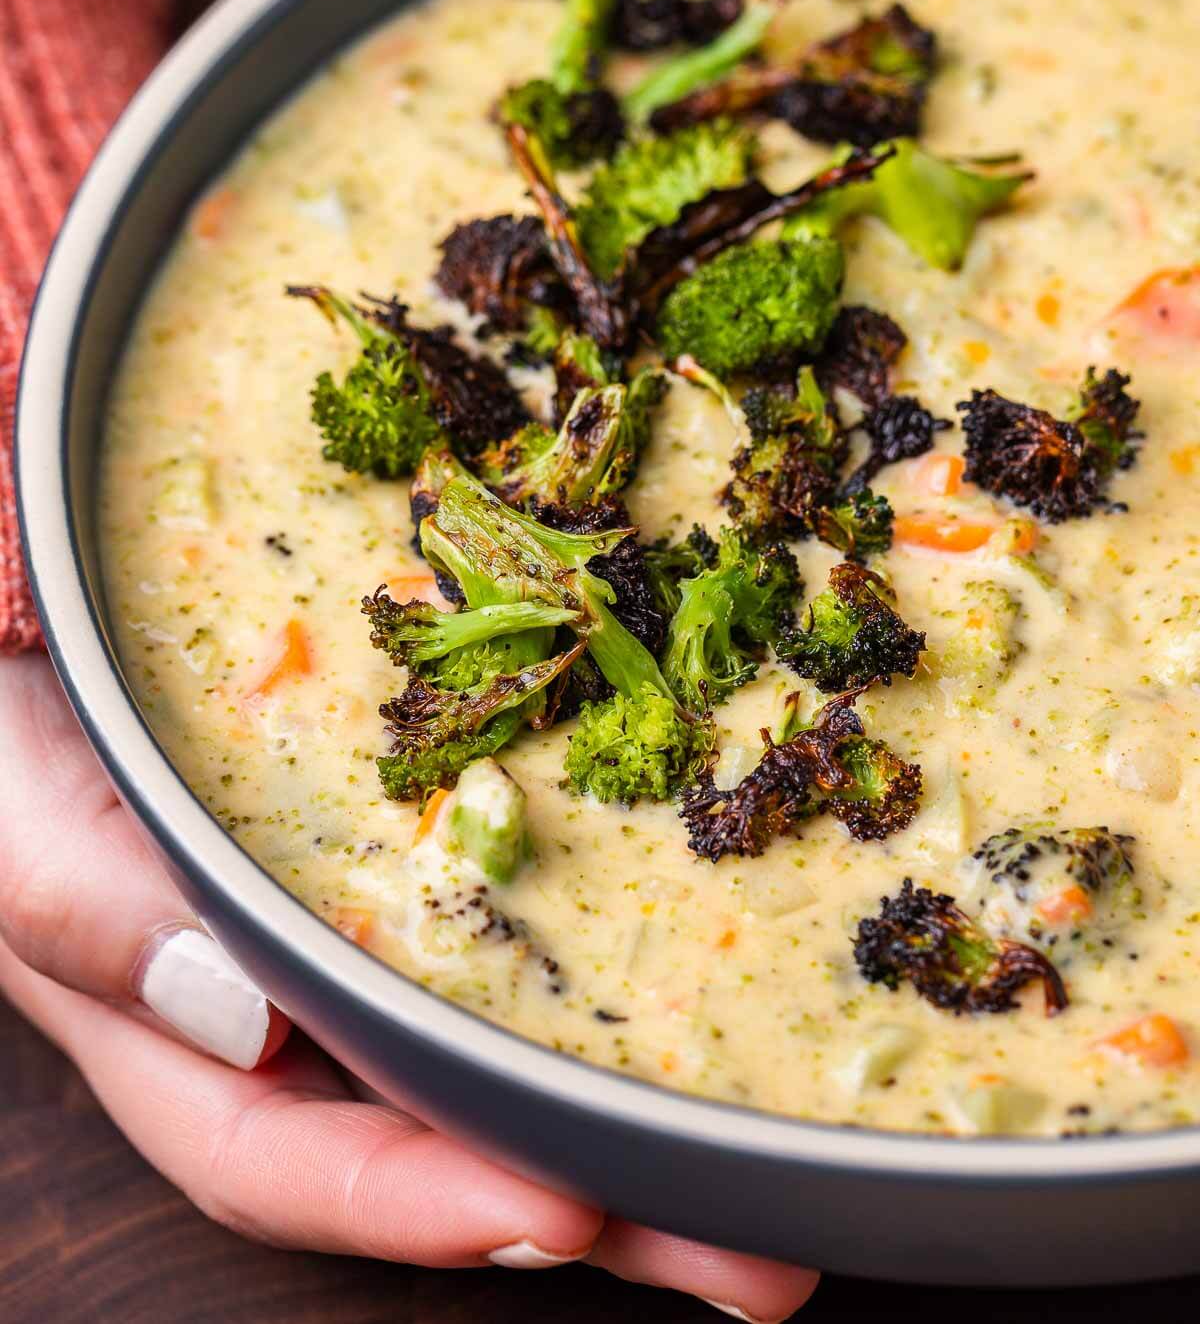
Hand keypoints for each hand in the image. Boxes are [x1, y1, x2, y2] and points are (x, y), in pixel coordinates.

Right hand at [0, 654, 817, 1320]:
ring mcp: (359, 950)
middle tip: (753, 1265)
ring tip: (770, 1172)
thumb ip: (87, 910)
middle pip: (435, 1142)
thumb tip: (241, 1018)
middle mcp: (286, 1021)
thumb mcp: (19, 823)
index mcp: (179, 1037)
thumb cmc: (19, 738)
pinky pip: (506, 941)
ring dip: (626, 1121)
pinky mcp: (414, 875)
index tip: (559, 1210)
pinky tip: (701, 1006)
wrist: (52, 647)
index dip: (418, 1202)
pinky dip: (596, 986)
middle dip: (589, 1213)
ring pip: (492, 1058)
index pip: (291, 1158)